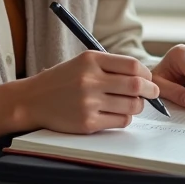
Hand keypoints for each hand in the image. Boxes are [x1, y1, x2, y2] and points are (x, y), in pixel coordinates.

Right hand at [19, 51, 157, 132]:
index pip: (132, 65)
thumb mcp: (82, 63)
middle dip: (150, 91)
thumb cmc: (61, 81)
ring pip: (131, 106)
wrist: (32, 100)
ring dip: (137, 106)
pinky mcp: (87, 123)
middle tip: (152, 93)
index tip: (148, 79)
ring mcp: (88, 103)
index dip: (146, 74)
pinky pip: (120, 121)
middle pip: (135, 86)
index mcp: (91, 60)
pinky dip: (124, 118)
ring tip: (131, 104)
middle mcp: (90, 80)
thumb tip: (143, 78)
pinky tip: (116, 114)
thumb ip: (110, 66)